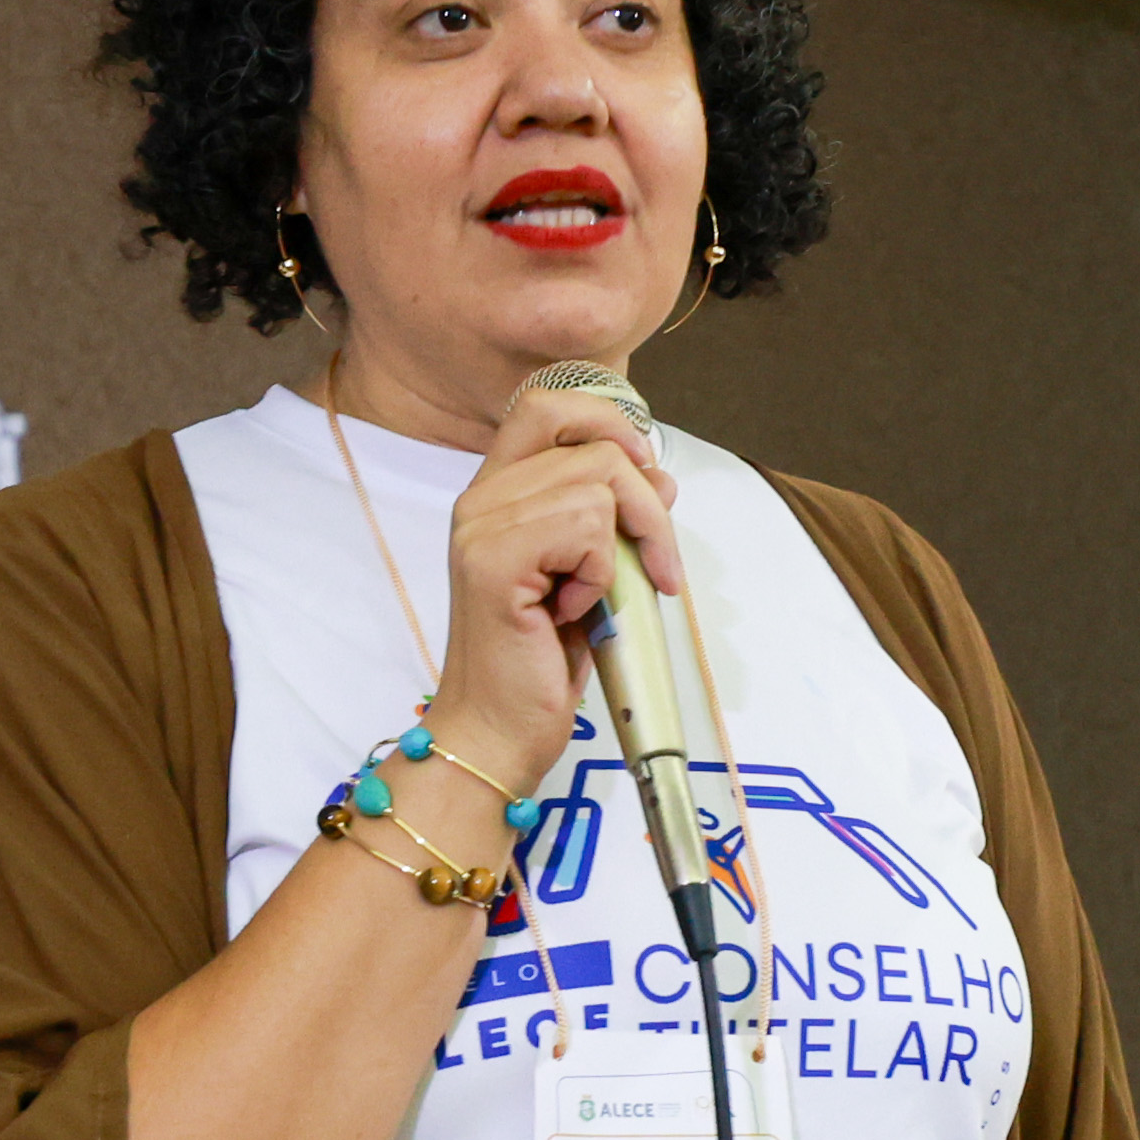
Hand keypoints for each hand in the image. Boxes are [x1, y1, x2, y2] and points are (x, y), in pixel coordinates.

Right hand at [429, 380, 680, 775]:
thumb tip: (659, 476)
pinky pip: (587, 526)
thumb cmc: (538, 664)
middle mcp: (480, 499)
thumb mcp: (591, 575)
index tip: (645, 479)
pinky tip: (572, 612)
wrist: (498, 733)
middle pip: (594, 443)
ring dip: (625, 546)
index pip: (549, 405)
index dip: (608, 424)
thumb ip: (614, 519)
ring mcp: (481, 526)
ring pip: (599, 483)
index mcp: (495, 493)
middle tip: (654, 565)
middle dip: (647, 503)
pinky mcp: (494, 560)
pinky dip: (601, 573)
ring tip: (596, 598)